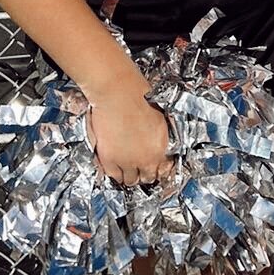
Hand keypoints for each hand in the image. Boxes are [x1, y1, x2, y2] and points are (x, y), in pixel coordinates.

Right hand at [87, 71, 172, 185]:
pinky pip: (112, 176)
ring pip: (130, 181)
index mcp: (161, 148)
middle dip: (145, 174)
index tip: (156, 168)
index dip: (160, 170)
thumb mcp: (160, 119)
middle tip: (140, 168)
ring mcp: (126, 161)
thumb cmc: (139, 98)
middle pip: (147, 178)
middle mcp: (146, 159)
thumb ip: (160, 138)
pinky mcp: (109, 159)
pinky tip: (115, 168)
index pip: (164, 171)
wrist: (119, 93)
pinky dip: (114, 174)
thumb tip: (157, 144)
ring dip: (130, 176)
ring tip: (127, 168)